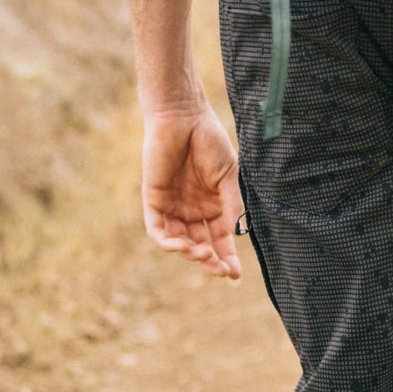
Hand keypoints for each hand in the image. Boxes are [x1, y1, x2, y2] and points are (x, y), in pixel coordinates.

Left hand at [141, 105, 242, 278]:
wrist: (184, 117)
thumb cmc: (209, 141)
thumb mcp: (228, 177)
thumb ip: (232, 204)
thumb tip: (238, 234)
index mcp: (214, 206)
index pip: (220, 240)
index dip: (228, 258)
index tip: (235, 274)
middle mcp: (193, 210)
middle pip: (200, 246)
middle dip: (210, 262)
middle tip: (220, 270)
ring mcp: (173, 207)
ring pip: (179, 242)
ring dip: (190, 253)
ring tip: (202, 252)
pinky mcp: (154, 200)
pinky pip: (157, 230)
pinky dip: (167, 242)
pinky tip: (180, 246)